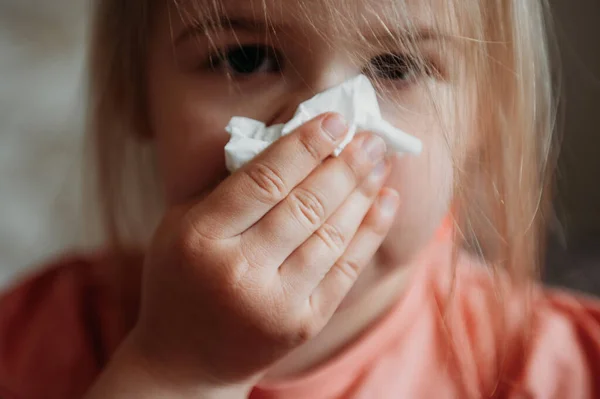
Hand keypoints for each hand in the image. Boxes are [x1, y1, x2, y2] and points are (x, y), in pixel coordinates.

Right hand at [133, 113, 399, 386]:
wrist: (187, 359)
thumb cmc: (182, 278)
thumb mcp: (181, 223)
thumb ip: (228, 185)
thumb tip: (291, 141)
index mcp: (201, 238)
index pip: (263, 181)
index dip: (304, 147)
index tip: (334, 121)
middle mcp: (239, 272)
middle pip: (304, 206)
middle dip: (344, 165)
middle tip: (370, 137)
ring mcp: (276, 303)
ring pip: (331, 236)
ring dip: (362, 193)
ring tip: (380, 161)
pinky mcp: (304, 324)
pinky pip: (346, 270)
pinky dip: (370, 232)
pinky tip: (385, 201)